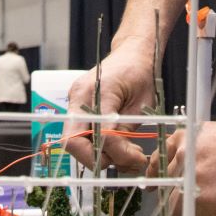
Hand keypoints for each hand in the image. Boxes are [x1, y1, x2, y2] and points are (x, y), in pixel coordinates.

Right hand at [62, 37, 156, 173]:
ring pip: (73, 141)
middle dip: (96, 159)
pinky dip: (94, 146)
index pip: (97, 133)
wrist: (132, 54)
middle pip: (73, 141)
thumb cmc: (141, 76)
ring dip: (96, 155)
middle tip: (125, 161)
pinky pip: (78, 134)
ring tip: (125, 153)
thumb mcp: (142, 106)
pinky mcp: (76, 107)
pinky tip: (115, 145)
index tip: (134, 159)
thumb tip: (119, 159)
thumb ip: (126, 132)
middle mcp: (79, 96)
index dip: (114, 153)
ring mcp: (74, 101)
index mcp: (98, 92)